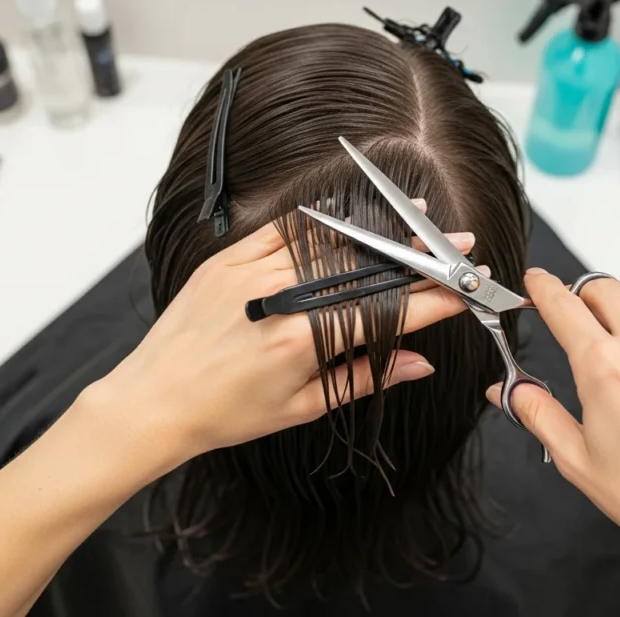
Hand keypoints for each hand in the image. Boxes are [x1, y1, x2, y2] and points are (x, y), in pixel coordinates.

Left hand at [89, 207, 475, 478]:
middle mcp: (282, 297)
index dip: (434, 299)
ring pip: (333, 240)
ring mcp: (253, 270)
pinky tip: (353, 207)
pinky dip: (323, 217)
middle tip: (457, 243)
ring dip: (380, 228)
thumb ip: (365, 377)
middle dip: (420, 256)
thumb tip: (419, 363)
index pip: (387, 311)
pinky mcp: (230, 257)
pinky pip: (286, 227)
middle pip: (368, 267)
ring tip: (416, 216)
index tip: (465, 288)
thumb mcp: (301, 406)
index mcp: (303, 340)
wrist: (154, 399)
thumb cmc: (226, 412)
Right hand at [487, 256, 619, 594]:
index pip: (562, 305)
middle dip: (575, 293)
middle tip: (565, 310)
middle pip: (599, 289)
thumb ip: (536, 412)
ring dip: (612, 294)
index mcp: (603, 368)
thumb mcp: (575, 457)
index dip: (541, 288)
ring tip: (600, 309)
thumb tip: (507, 390)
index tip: (534, 282)